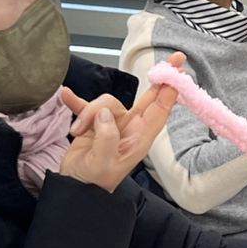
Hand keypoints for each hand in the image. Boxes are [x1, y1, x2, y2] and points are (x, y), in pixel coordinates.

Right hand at [59, 52, 183, 191]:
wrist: (75, 189)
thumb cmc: (93, 180)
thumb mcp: (102, 163)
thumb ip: (106, 138)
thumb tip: (105, 114)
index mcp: (139, 138)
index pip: (159, 110)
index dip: (171, 89)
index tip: (180, 70)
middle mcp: (130, 128)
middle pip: (148, 97)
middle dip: (160, 78)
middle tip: (175, 57)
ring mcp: (112, 124)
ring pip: (106, 102)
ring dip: (88, 113)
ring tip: (76, 133)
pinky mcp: (94, 123)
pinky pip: (86, 106)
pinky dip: (77, 102)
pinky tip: (66, 95)